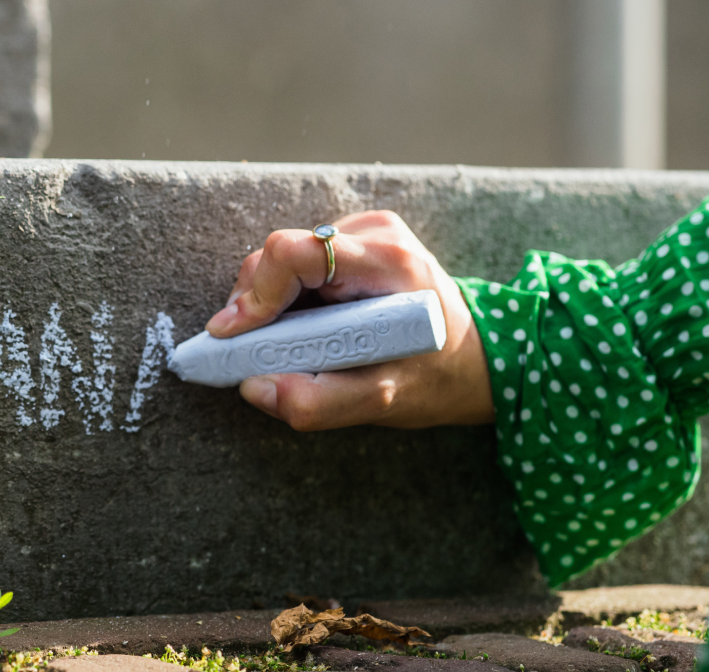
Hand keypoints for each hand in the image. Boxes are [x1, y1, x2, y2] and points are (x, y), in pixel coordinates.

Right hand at [205, 210, 493, 429]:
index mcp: (389, 263)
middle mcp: (376, 234)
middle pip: (280, 252)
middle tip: (249, 348)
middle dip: (253, 302)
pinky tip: (297, 325)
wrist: (474, 359)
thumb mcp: (384, 403)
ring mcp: (364, 231)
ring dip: (266, 301)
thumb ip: (318, 403)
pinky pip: (296, 262)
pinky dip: (282, 295)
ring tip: (276, 341)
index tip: (234, 333)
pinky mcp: (354, 240)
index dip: (255, 293)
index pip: (297, 253)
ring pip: (281, 256)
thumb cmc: (435, 379)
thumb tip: (253, 387)